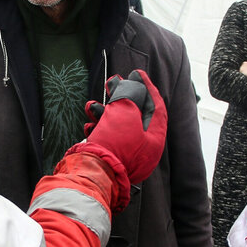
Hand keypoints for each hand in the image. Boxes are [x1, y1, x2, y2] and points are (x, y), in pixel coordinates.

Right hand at [78, 69, 167, 185]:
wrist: (92, 173)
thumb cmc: (113, 143)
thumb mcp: (125, 113)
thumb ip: (128, 95)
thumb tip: (126, 84)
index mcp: (155, 140)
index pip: (156, 108)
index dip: (147, 87)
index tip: (137, 73)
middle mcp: (144, 150)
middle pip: (135, 115)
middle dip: (122, 97)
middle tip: (113, 81)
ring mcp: (126, 157)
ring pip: (117, 126)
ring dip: (104, 112)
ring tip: (91, 105)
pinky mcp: (110, 160)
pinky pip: (107, 139)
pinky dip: (99, 128)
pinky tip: (89, 124)